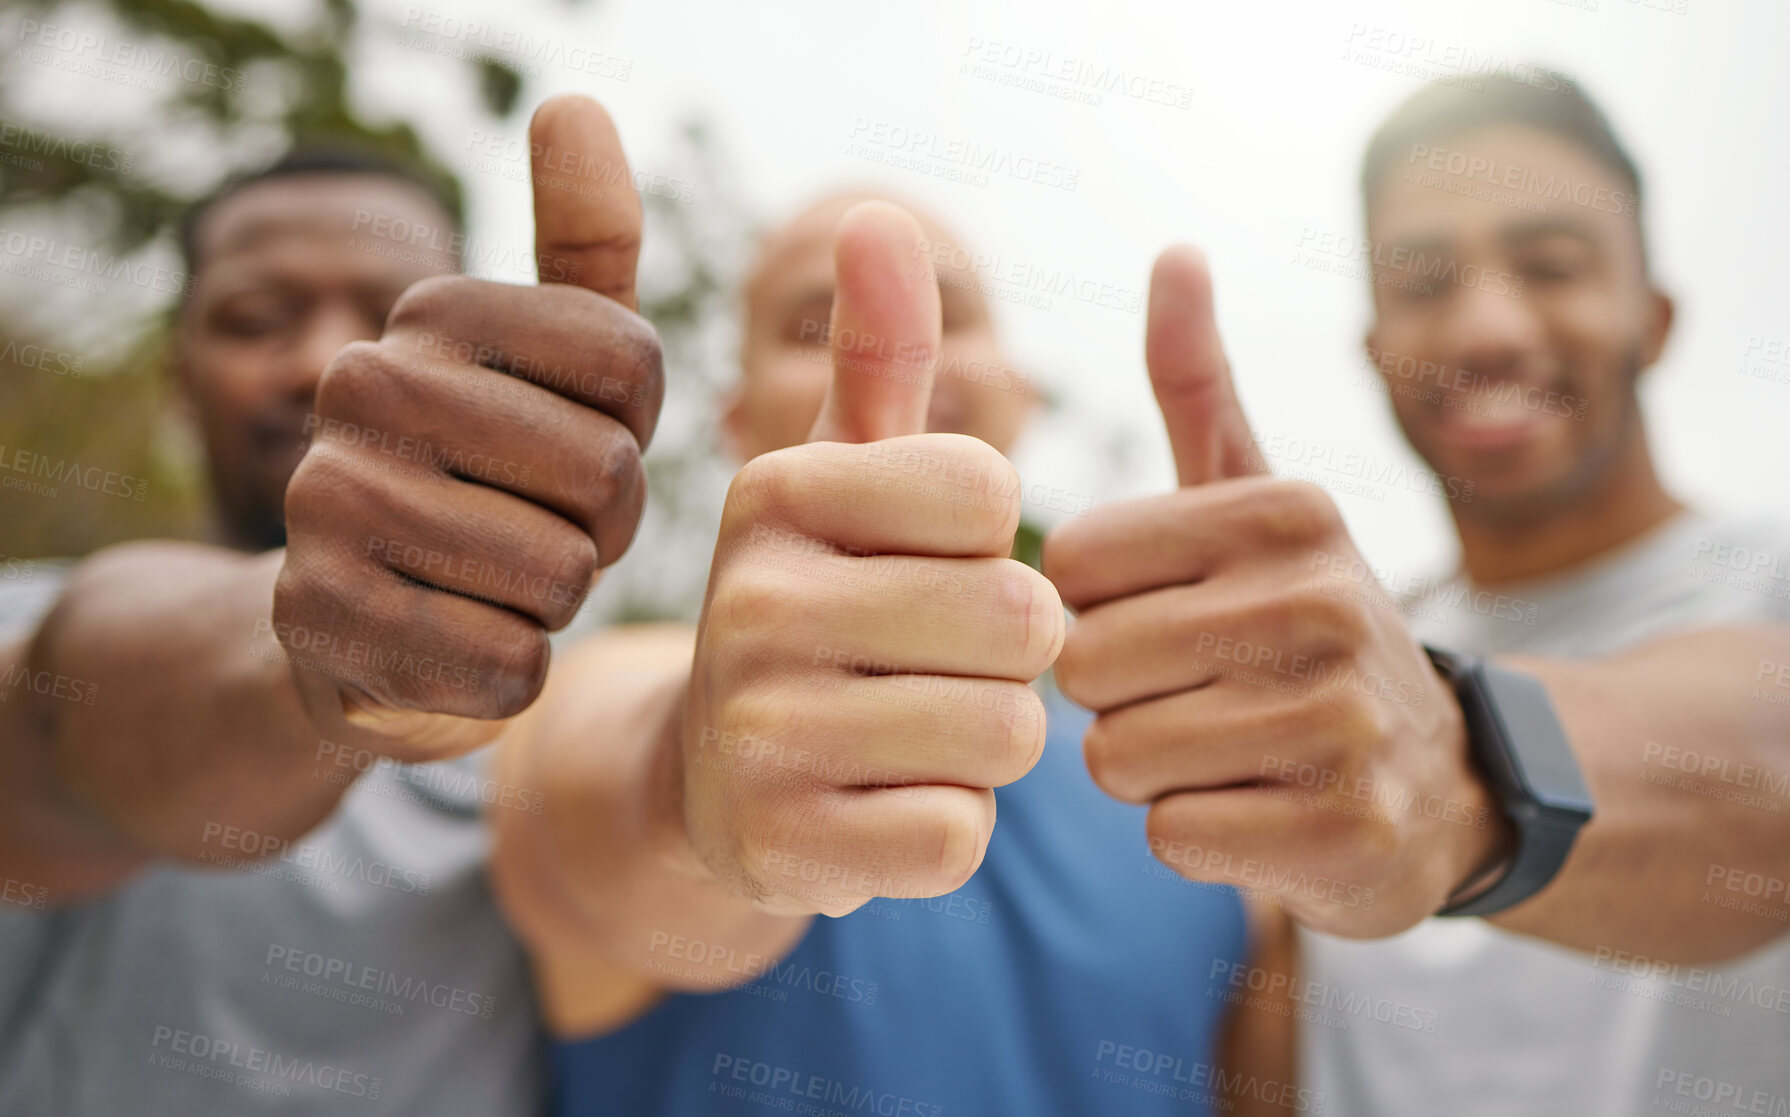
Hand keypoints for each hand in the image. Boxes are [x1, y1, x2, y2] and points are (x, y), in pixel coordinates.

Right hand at [274, 95, 662, 760]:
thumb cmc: (496, 475)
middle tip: (544, 531)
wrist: (366, 616)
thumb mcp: (553, 360)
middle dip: (602, 529)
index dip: (633, 435)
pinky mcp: (317, 621)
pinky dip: (514, 672)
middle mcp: (363, 386)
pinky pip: (507, 665)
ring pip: (559, 576)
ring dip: (557, 601)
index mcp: (433, 308)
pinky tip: (463, 646)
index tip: (579, 447)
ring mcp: (324, 502)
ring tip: (498, 582)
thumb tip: (575, 102)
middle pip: (605, 477)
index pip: (633, 367)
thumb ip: (585, 244)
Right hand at [681, 201, 1062, 916]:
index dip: (985, 543)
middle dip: (1008, 656)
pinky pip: (961, 837)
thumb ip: (879, 352)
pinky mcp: (785, 847)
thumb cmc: (816, 602)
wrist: (709, 778)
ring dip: (983, 743)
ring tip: (900, 732)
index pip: (990, 495)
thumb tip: (882, 215)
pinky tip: (875, 805)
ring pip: (1008, 734)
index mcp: (779, 492)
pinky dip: (943, 829)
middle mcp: (755, 602)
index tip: (916, 564)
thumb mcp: (839, 476)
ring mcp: (763, 733)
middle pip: (1021, 623)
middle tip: (929, 665)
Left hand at [1043, 247, 1508, 936]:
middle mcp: (1326, 606)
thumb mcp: (1260, 500)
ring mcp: (1345, 727)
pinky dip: (1194, 831)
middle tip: (1193, 690)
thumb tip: (1175, 252)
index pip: (1072, 565)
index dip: (1093, 606)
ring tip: (1226, 746)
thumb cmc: (1302, 626)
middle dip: (1114, 693)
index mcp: (1291, 512)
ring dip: (1149, 765)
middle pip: (1086, 665)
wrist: (1442, 782)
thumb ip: (1199, 384)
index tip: (1162, 613)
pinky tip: (1259, 808)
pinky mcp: (1345, 836)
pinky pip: (1170, 834)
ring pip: (1117, 758)